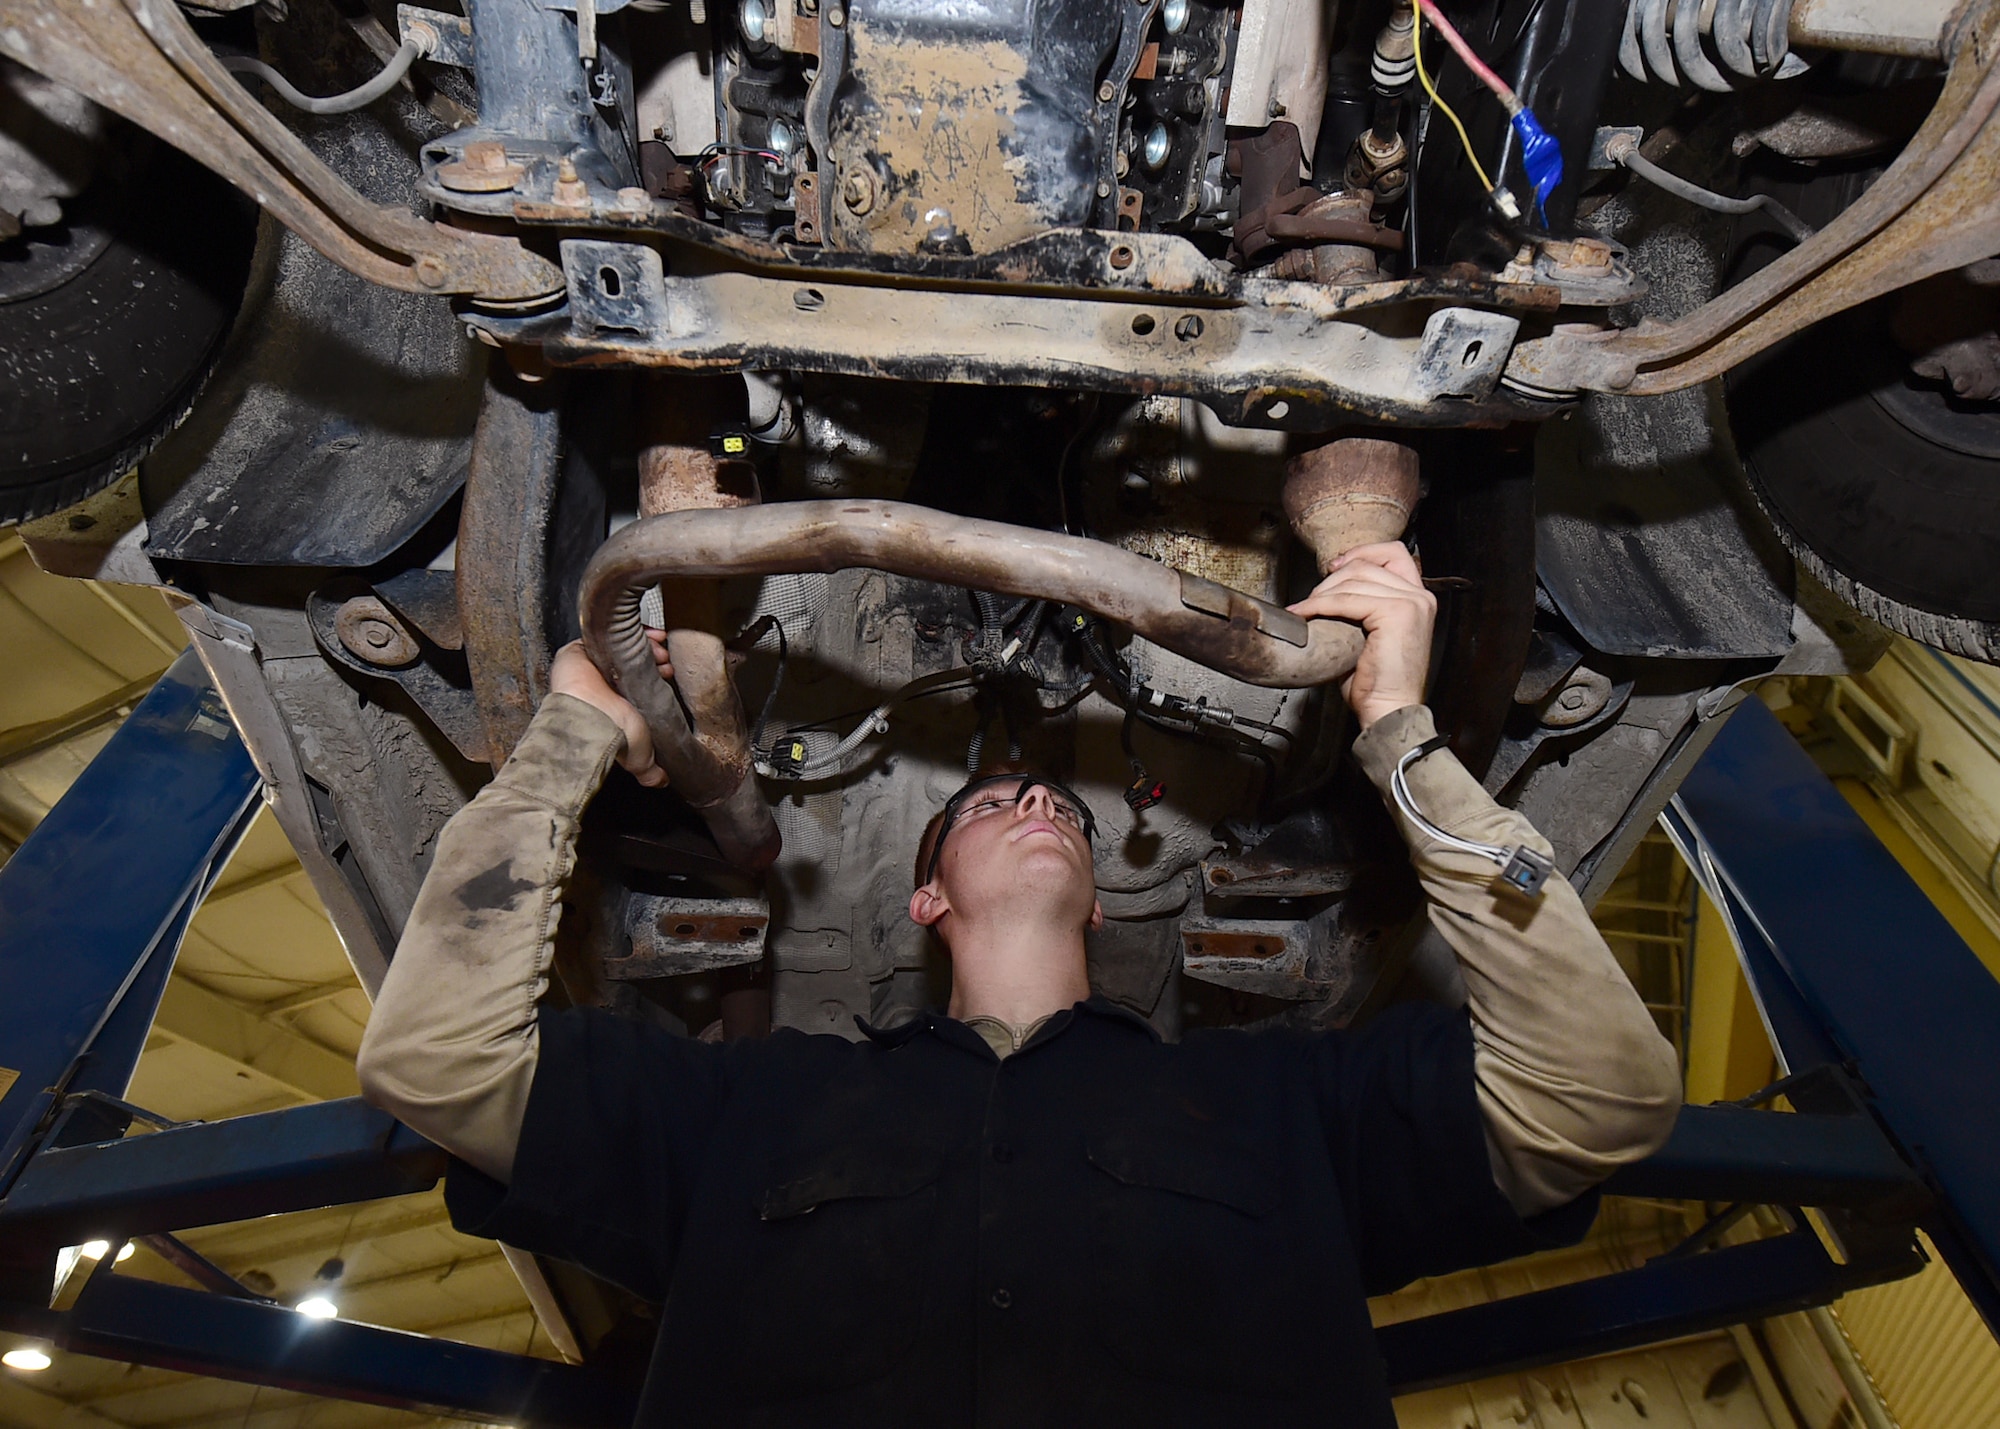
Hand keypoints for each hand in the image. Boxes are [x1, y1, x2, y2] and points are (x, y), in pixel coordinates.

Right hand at [548, 633, 674, 787]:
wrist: (588, 719)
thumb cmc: (610, 734)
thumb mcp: (640, 757)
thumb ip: (650, 770)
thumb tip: (662, 781)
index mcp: (617, 702)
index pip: (641, 680)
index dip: (659, 672)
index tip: (671, 671)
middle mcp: (605, 683)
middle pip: (634, 659)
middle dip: (656, 656)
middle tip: (667, 659)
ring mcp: (593, 664)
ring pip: (622, 644)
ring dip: (646, 642)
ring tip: (660, 647)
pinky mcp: (580, 649)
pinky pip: (604, 632)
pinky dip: (626, 629)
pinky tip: (648, 634)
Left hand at [1286, 541, 1435, 728]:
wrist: (1388, 710)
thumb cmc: (1377, 682)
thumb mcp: (1369, 634)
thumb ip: (1360, 607)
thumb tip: (1328, 590)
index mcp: (1418, 598)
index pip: (1392, 553)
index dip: (1360, 554)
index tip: (1333, 568)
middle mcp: (1420, 596)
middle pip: (1367, 564)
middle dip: (1332, 579)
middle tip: (1311, 601)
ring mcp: (1412, 603)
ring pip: (1355, 579)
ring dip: (1322, 592)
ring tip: (1305, 610)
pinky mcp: (1397, 613)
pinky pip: (1347, 599)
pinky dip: (1319, 604)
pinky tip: (1304, 614)